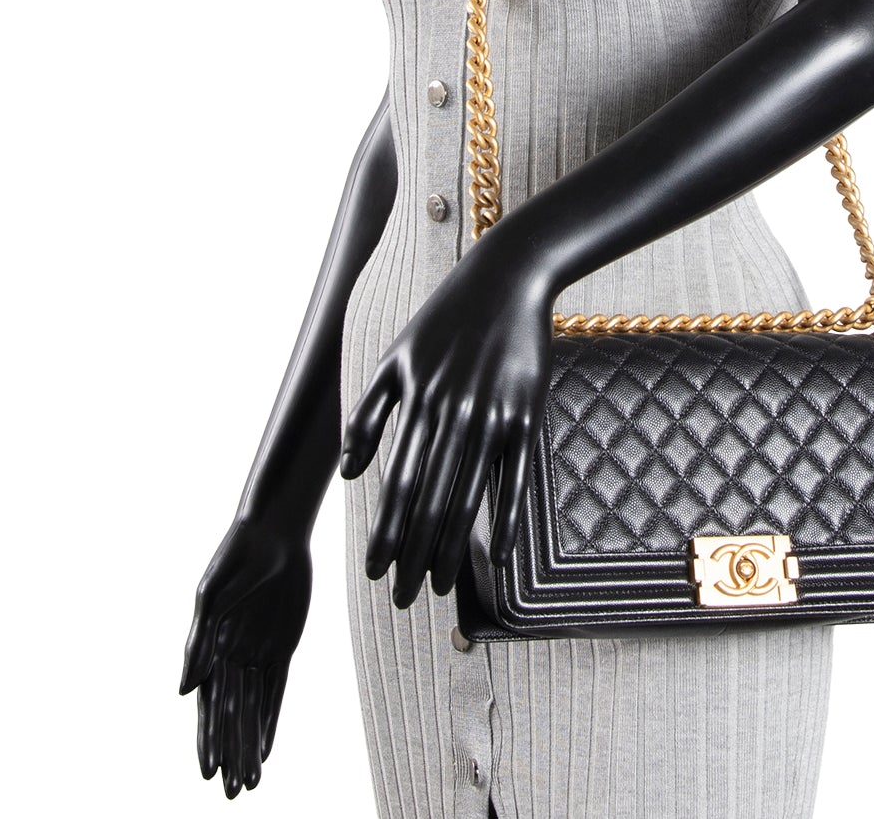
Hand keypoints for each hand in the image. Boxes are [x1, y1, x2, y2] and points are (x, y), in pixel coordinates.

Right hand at [180, 516, 311, 797]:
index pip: (208, 705)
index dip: (209, 738)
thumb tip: (182, 691)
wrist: (274, 532)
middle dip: (231, 753)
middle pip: (230, 716)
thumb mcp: (212, 596)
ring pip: (253, 710)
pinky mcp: (282, 647)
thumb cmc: (235, 558)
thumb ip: (198, 644)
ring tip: (251, 782)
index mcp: (209, 649)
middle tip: (233, 793)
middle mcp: (230, 657)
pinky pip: (276, 691)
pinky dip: (271, 720)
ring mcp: (256, 653)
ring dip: (250, 745)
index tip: (209, 772)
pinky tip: (267, 748)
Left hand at [340, 246, 552, 606]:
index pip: (395, 481)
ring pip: (468, 495)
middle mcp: (451, 411)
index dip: (385, 531)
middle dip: (414, 554)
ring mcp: (491, 413)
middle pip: (429, 498)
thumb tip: (348, 472)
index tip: (375, 572)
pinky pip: (515, 477)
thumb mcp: (396, 356)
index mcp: (416, 399)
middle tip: (404, 596)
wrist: (508, 276)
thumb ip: (369, 412)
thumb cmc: (446, 317)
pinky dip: (507, 519)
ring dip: (453, 547)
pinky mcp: (525, 413)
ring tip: (441, 585)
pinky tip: (501, 555)